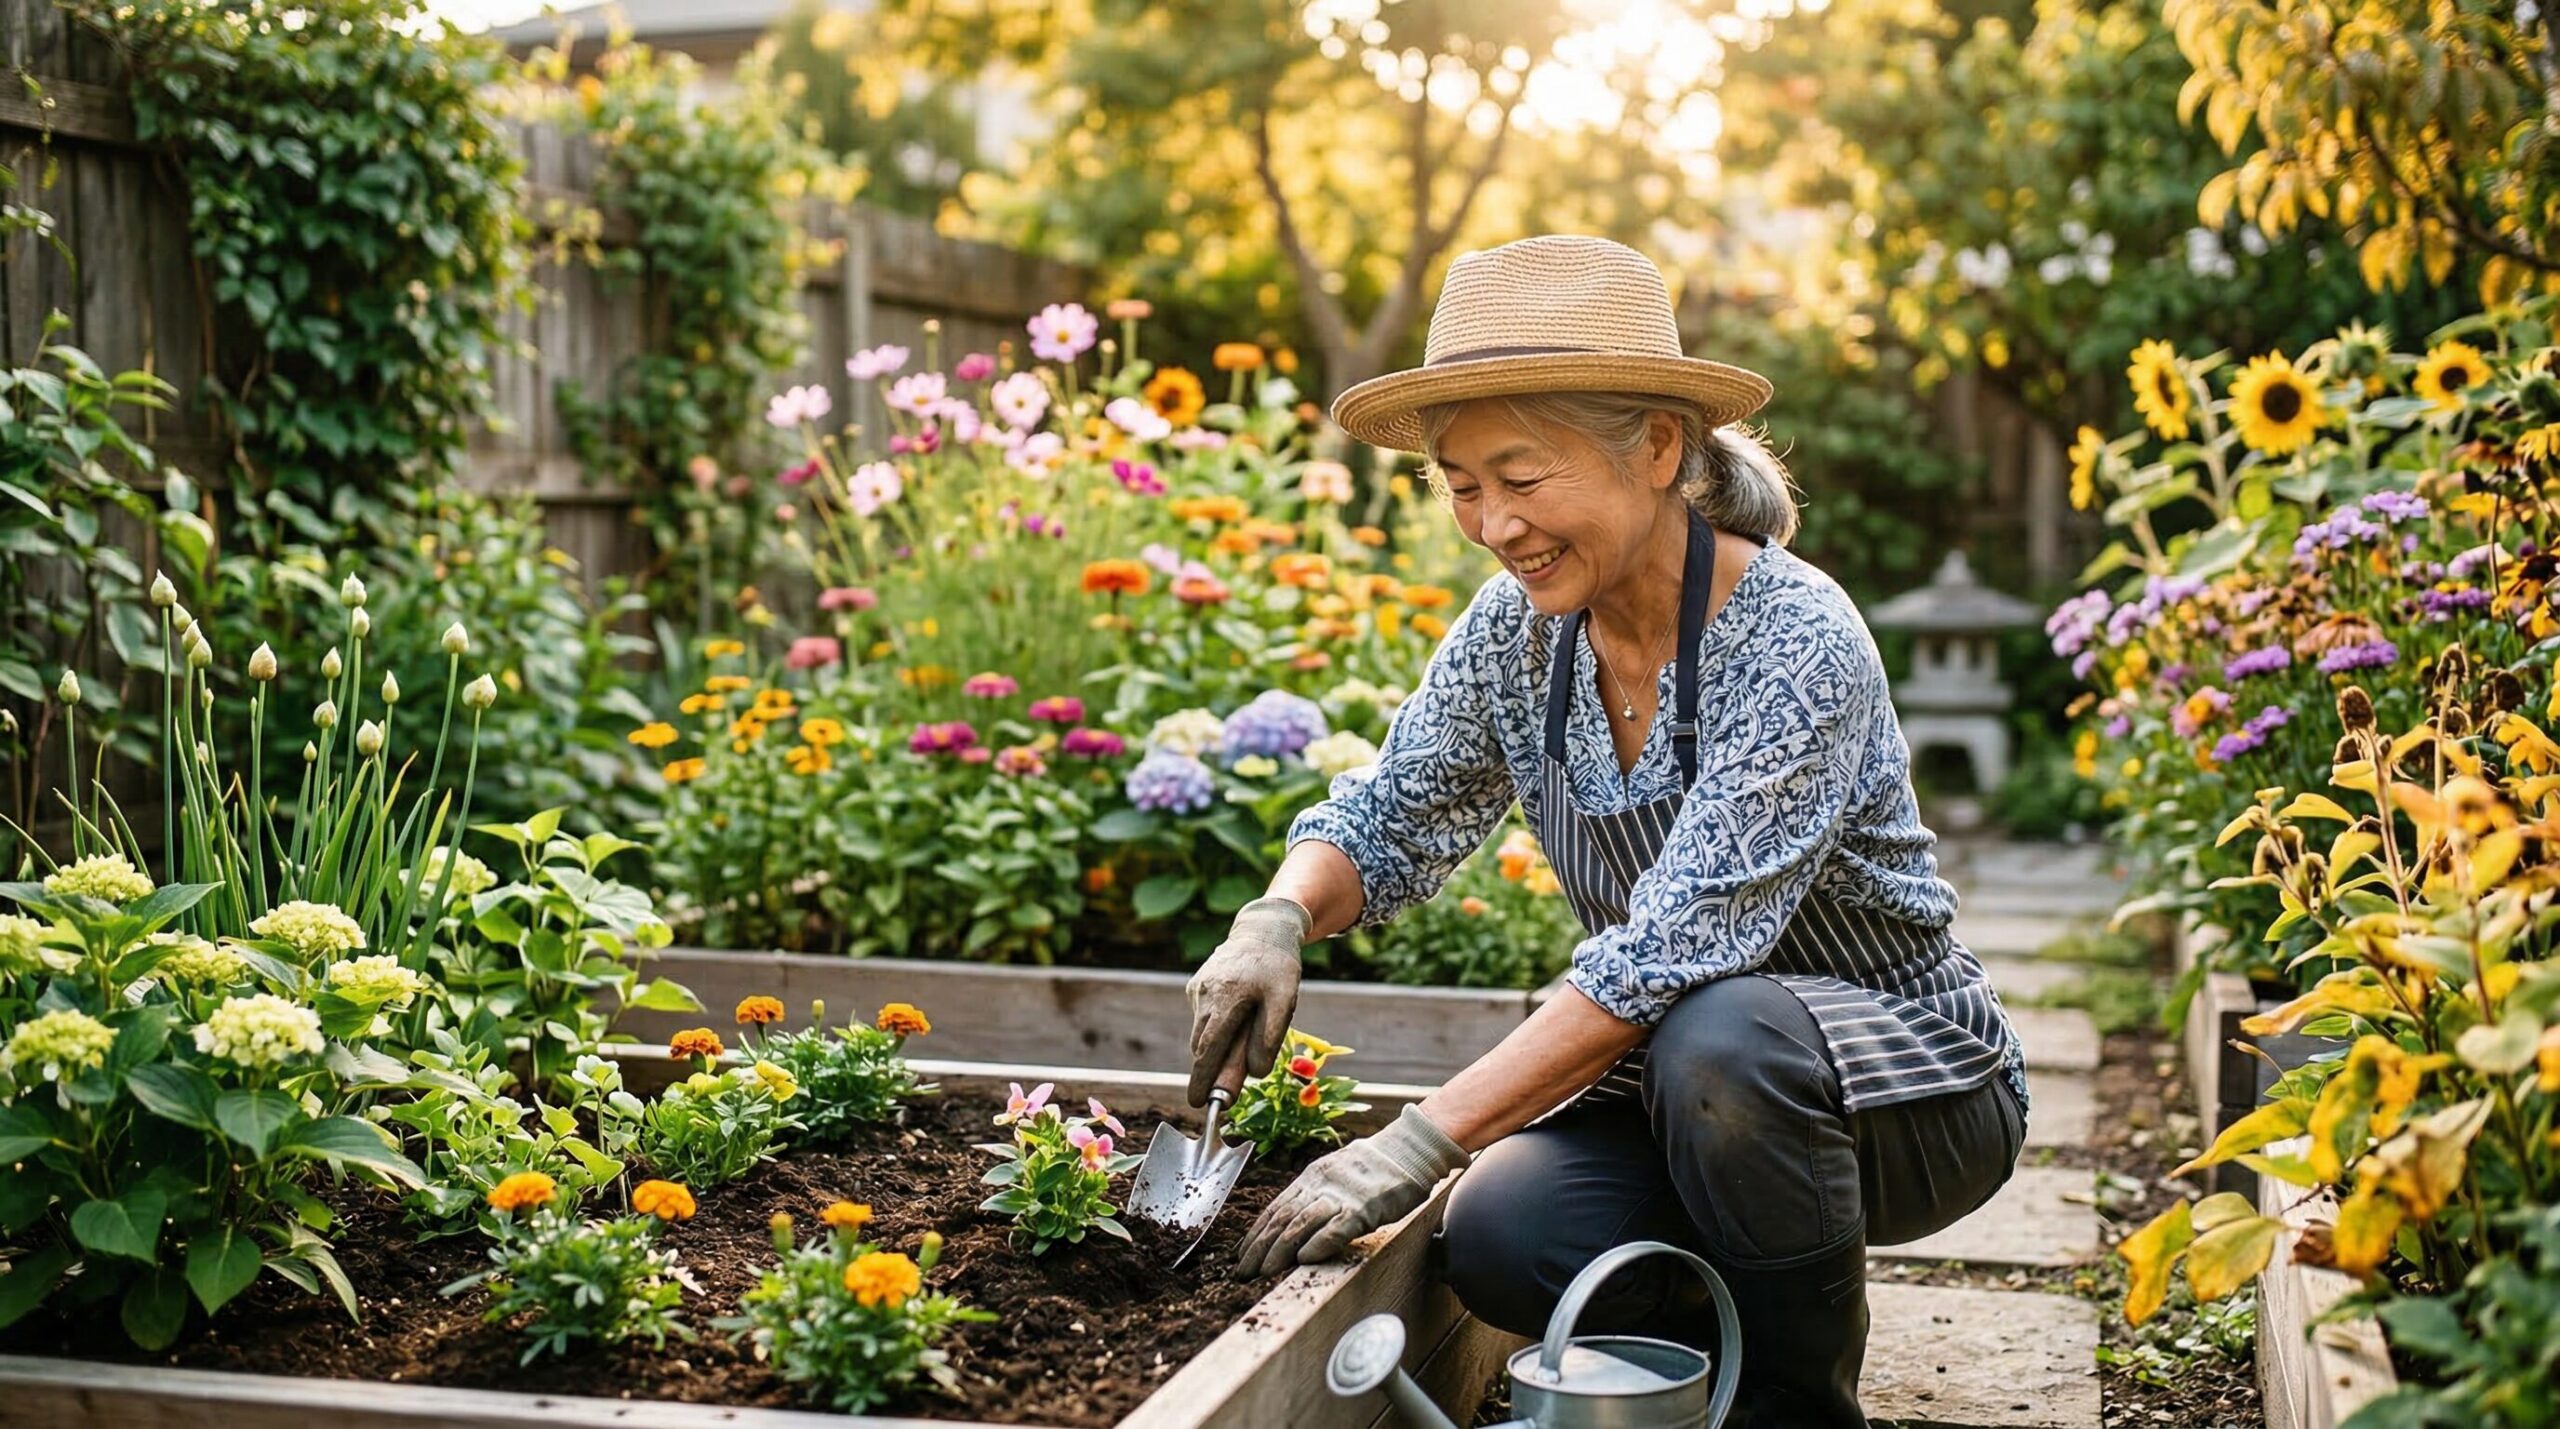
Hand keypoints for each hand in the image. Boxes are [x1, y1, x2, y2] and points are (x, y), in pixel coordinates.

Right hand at [1185, 896, 1307, 1105]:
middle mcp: (1205, 994)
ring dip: (1217, 1048)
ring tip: (1245, 1032)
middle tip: (1226, 1090)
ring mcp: (1197, 989)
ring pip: (1202, 1033)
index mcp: (1226, 998)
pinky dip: (1217, 1028)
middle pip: (1203, 1046)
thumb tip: (1255, 1072)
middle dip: (1211, 1070)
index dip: (1203, 1079)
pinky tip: (1238, 1014)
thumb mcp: (1285, 1002)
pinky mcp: (1196, 986)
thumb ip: (1269, 1037)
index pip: (1209, 1049)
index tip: (1197, 1103)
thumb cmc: (1278, 968)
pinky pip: (1204, 1018)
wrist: (1263, 929)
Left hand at [1233, 1106, 1469, 1276]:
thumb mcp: (1334, 1176)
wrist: (1408, 1150)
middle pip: (1281, 1219)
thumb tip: (1291, 1223)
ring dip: (1279, 1250)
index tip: (1240, 1255)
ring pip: (1300, 1223)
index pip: (1274, 1209)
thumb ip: (1314, 1197)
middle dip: (1259, 1248)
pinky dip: (1318, 1244)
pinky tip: (1304, 1259)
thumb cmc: (1373, 1168)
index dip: (1255, 1234)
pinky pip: (1337, 1227)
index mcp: (1310, 1178)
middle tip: (1243, 1272)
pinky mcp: (1364, 1207)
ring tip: (1264, 1272)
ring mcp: (1340, 1195)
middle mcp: (1319, 1185)